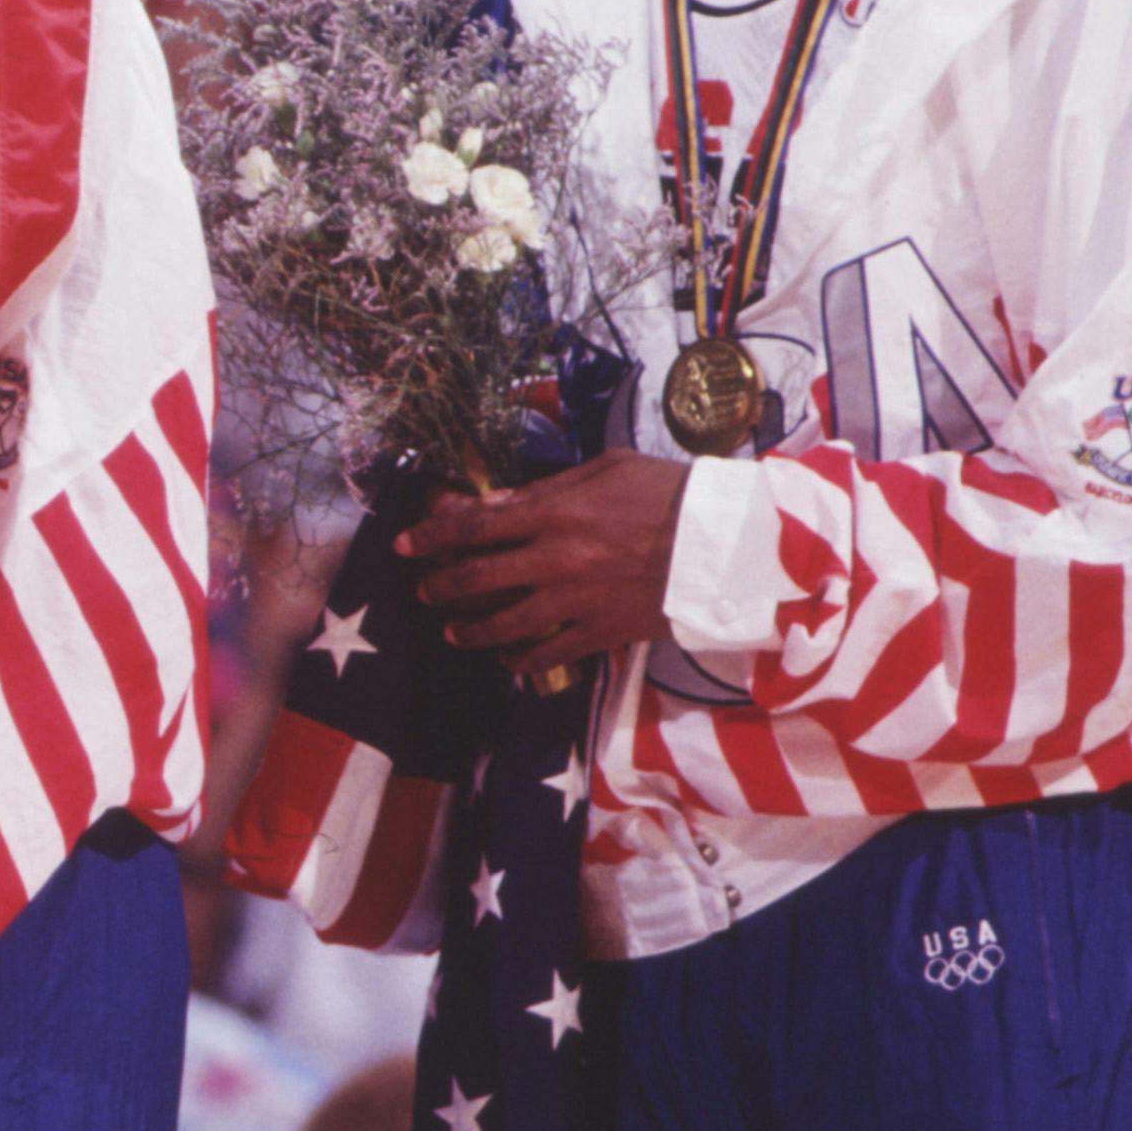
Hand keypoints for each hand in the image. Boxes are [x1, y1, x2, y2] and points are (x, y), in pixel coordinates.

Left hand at [399, 451, 691, 668]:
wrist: (727, 543)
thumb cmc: (669, 492)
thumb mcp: (607, 470)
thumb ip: (548, 490)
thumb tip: (497, 503)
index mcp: (556, 513)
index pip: (475, 525)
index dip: (432, 535)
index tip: (404, 545)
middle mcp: (557, 559)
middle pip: (479, 577)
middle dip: (442, 585)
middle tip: (425, 591)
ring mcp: (577, 600)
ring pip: (505, 624)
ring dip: (471, 630)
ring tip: (454, 631)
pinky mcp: (602, 632)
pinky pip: (549, 653)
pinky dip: (521, 660)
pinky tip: (507, 661)